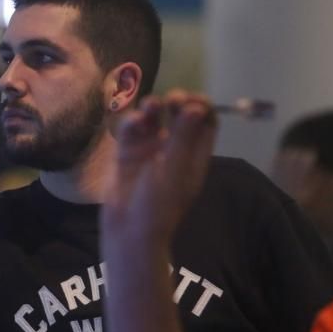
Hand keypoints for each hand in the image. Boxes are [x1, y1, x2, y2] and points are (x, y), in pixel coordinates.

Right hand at [103, 89, 216, 245]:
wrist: (127, 232)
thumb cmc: (157, 206)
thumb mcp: (174, 171)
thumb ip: (183, 138)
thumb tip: (196, 106)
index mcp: (194, 156)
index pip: (205, 122)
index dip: (201, 106)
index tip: (192, 100)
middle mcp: (173, 150)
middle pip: (179, 115)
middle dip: (176, 102)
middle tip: (171, 100)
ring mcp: (149, 151)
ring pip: (153, 119)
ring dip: (152, 108)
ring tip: (150, 106)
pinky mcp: (127, 154)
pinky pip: (130, 131)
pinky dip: (132, 122)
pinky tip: (133, 123)